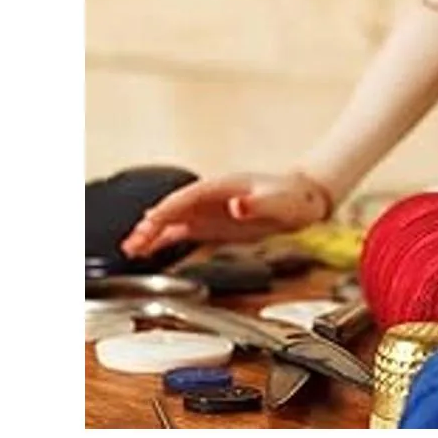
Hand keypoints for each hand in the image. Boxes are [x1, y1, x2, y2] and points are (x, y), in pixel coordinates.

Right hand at [119, 171, 331, 258]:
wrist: (305, 201)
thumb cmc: (294, 198)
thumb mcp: (280, 202)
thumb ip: (258, 204)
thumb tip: (237, 205)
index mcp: (224, 186)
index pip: (189, 196)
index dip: (169, 208)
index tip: (150, 221)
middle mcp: (212, 197)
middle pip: (175, 207)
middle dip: (153, 223)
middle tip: (134, 242)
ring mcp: (210, 211)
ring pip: (174, 220)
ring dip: (153, 233)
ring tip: (132, 249)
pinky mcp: (212, 225)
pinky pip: (182, 231)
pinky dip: (164, 240)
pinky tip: (148, 250)